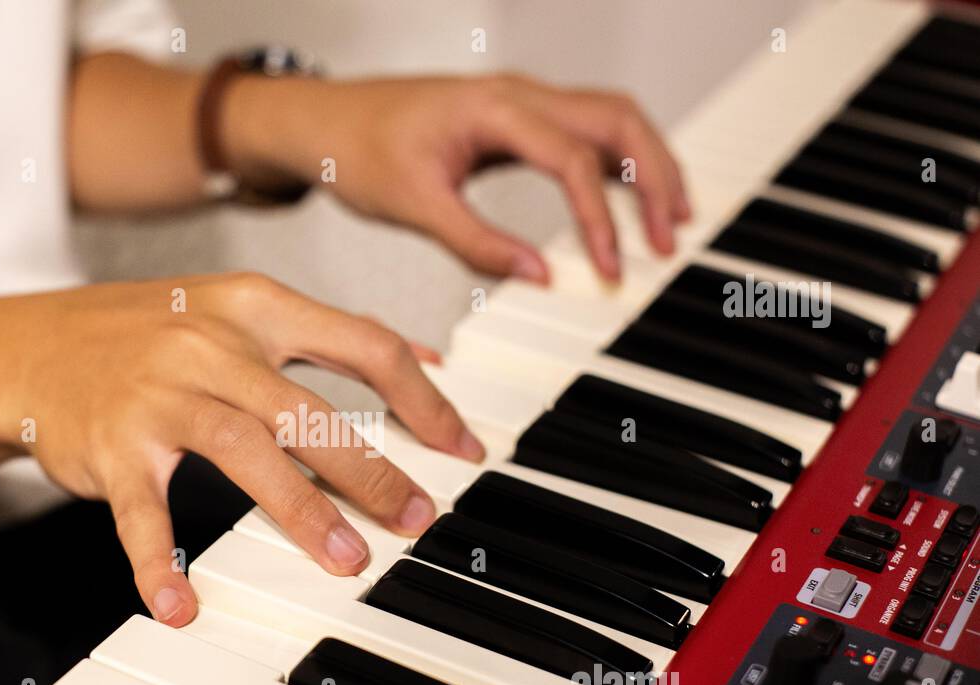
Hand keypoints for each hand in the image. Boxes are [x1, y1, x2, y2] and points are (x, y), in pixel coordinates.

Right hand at [0, 273, 484, 625]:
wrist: (28, 345)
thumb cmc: (145, 335)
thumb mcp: (236, 309)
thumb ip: (322, 335)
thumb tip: (422, 358)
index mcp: (255, 306)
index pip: (364, 345)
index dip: (423, 399)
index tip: (461, 448)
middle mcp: (211, 344)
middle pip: (310, 409)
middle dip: (373, 471)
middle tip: (416, 519)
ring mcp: (158, 395)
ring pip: (245, 452)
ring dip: (301, 510)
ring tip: (345, 561)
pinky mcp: (110, 447)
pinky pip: (141, 514)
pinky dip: (160, 564)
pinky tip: (181, 605)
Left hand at [227, 73, 689, 282]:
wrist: (326, 120)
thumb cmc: (358, 151)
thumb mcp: (413, 205)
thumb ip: (477, 243)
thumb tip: (540, 278)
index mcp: (492, 108)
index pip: (571, 159)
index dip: (599, 218)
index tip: (611, 269)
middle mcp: (518, 94)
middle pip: (617, 122)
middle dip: (654, 178)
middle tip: (670, 238)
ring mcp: (522, 101)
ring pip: (611, 118)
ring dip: (647, 164)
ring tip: (671, 219)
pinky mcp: (519, 118)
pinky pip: (588, 130)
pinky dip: (619, 162)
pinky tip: (631, 199)